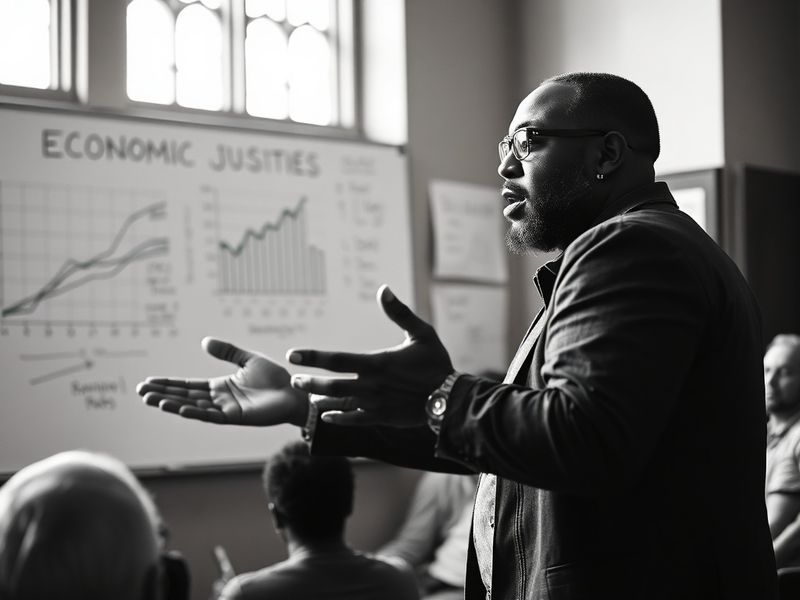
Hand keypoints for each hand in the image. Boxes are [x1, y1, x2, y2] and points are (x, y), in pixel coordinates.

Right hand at [136, 337, 308, 425]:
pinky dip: (194, 411)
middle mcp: (219, 399)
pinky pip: (210, 415)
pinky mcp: (235, 417)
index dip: (168, 384)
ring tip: (151, 400)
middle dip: (162, 394)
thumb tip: (204, 341)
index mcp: (220, 386)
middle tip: (140, 392)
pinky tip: (178, 408)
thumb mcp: (247, 359)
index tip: (148, 382)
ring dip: (172, 403)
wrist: (295, 393)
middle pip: (184, 396)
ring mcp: (225, 409)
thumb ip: (227, 352)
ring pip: (192, 406)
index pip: (188, 385)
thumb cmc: (276, 379)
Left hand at [287, 285, 452, 426]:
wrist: (451, 398)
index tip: (293, 355)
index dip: (313, 356)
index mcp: (378, 363)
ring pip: (340, 403)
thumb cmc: (437, 363)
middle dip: (309, 382)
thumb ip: (400, 312)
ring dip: (320, 399)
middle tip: (294, 379)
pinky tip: (326, 416)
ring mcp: (376, 404)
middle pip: (331, 384)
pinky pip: (355, 420)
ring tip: (307, 395)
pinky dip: (338, 418)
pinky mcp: (382, 417)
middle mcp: (372, 385)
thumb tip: (383, 289)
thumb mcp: (422, 334)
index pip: (337, 359)